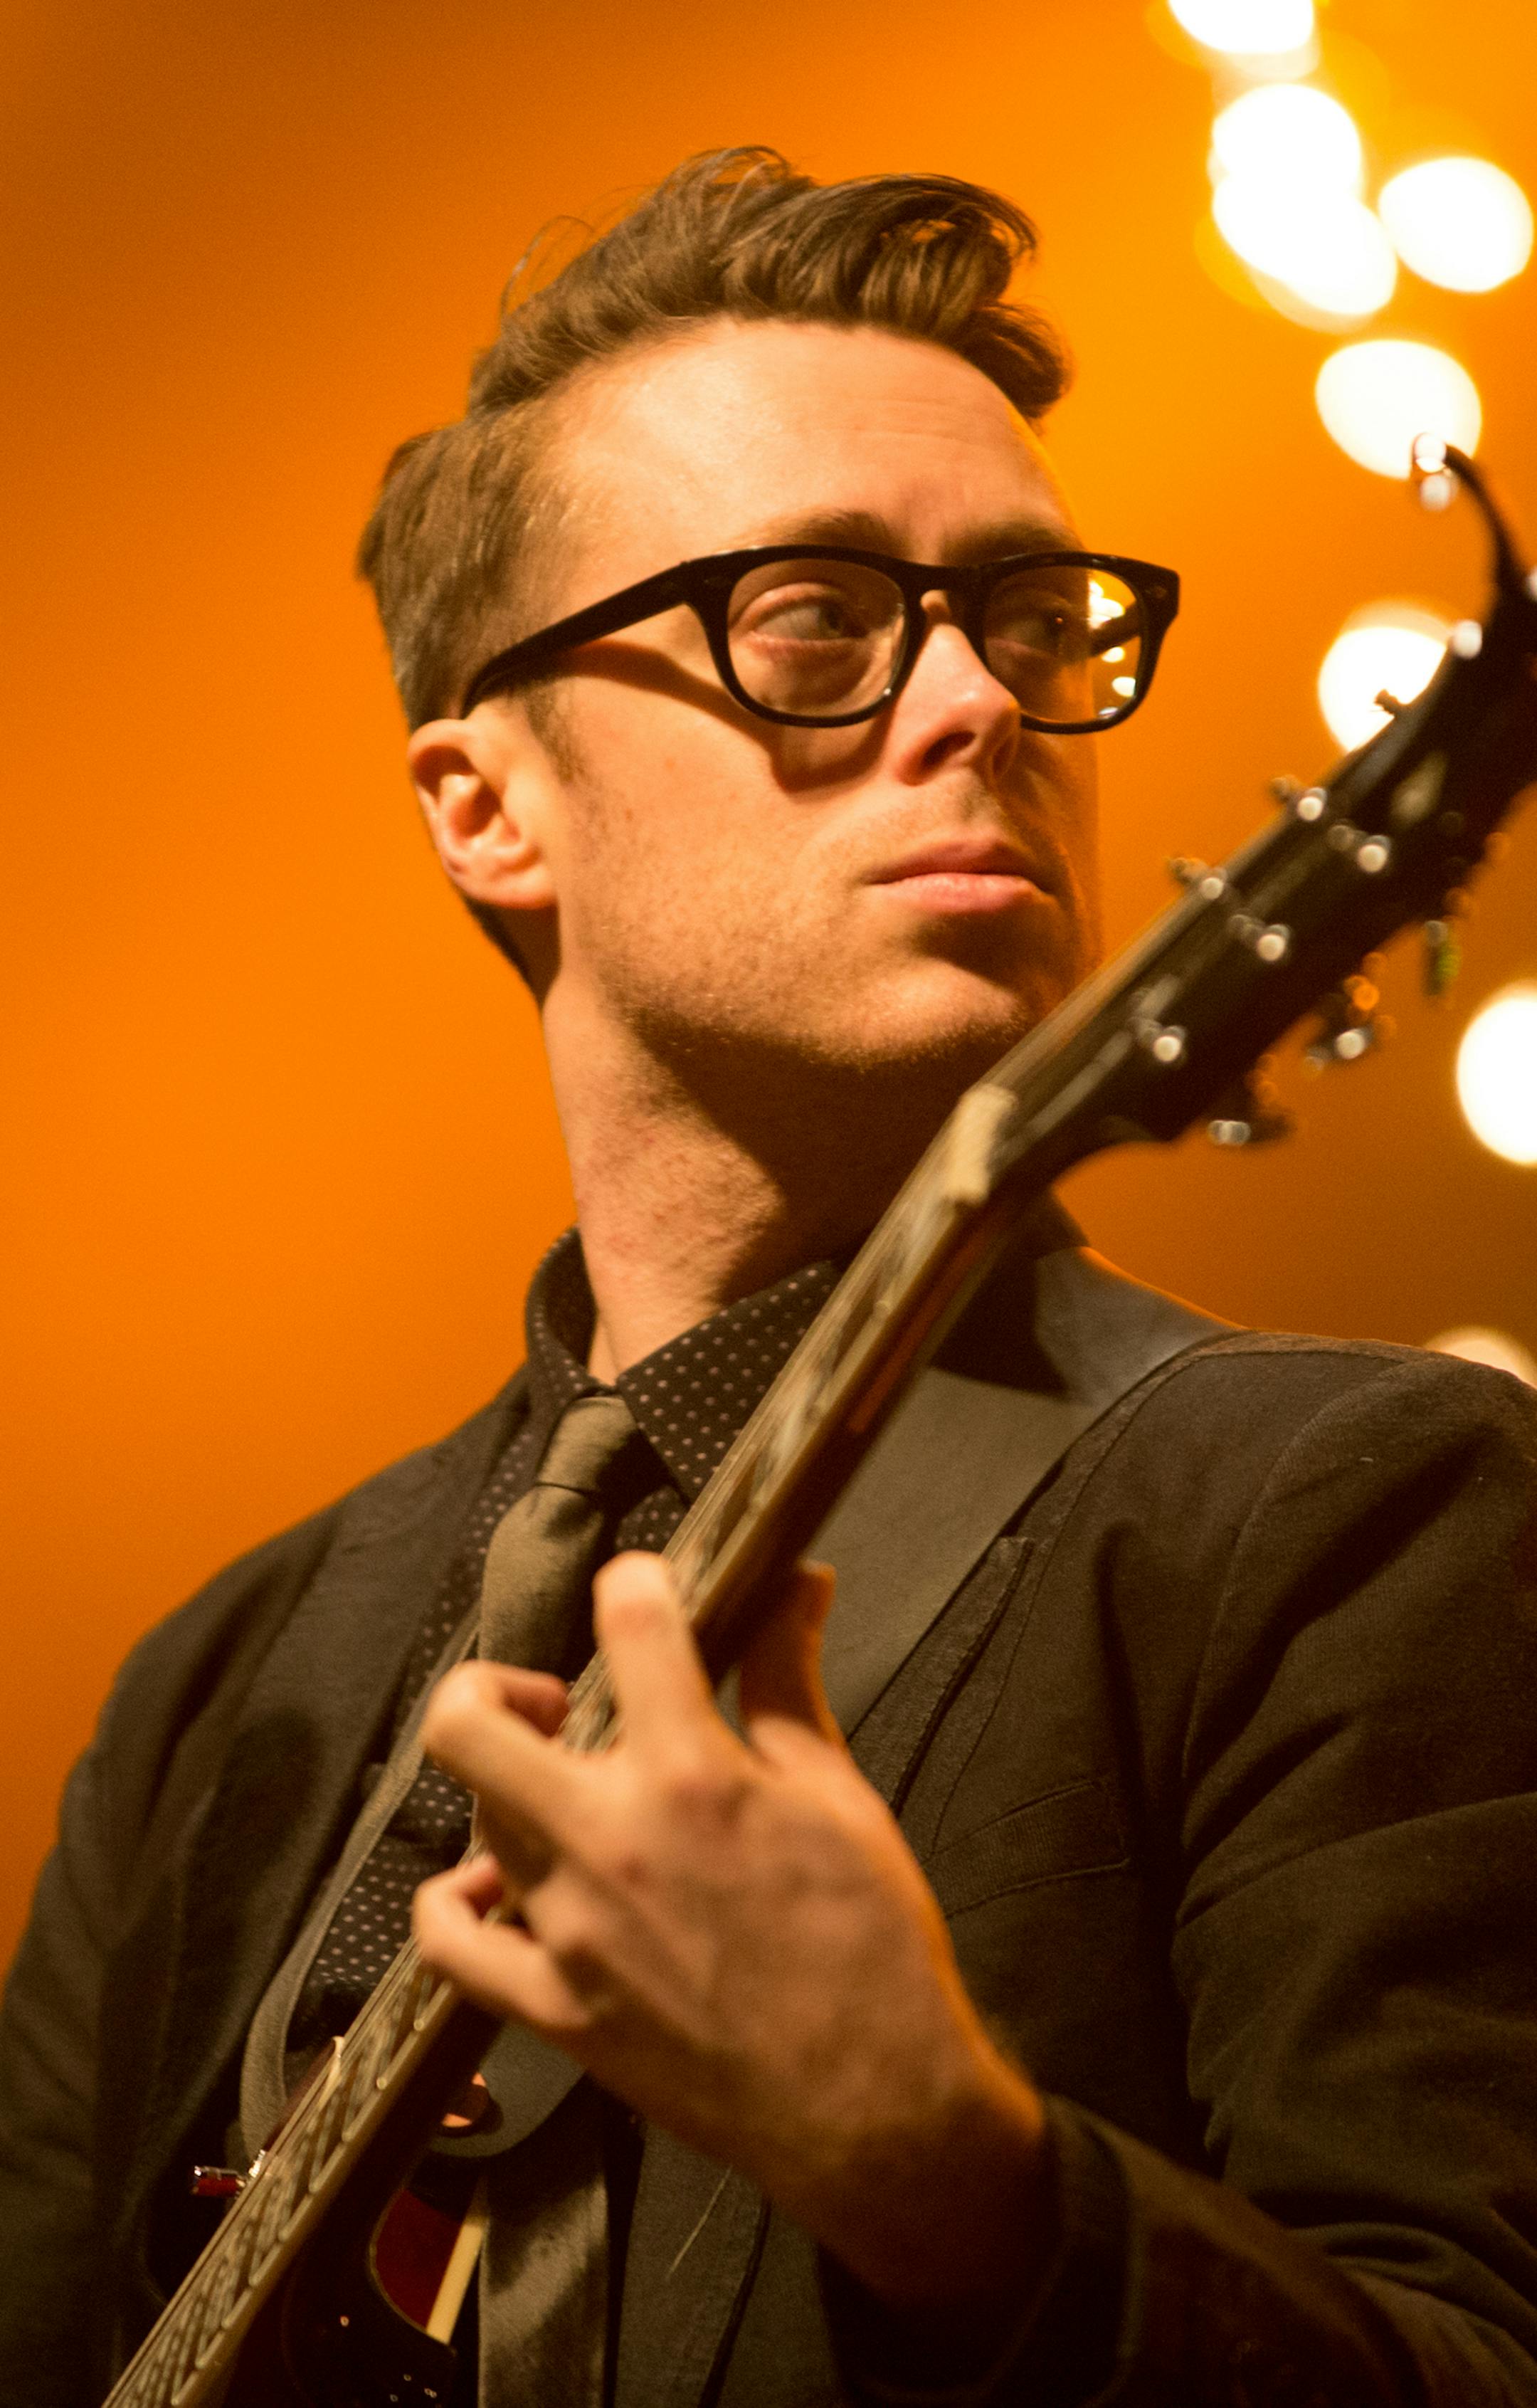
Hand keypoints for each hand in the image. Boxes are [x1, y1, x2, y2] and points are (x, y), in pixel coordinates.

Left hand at [414, 1552, 1052, 2308]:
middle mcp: (609, 1840)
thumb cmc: (872, 1945)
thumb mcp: (842, 1793)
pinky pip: (452, 1945)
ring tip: (565, 1793)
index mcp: (692, 1774)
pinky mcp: (554, 2009)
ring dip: (511, 1786)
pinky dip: (458, 1902)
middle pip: (467, 1725)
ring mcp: (568, 1930)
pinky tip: (499, 1886)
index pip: (628, 1623)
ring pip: (476, 1818)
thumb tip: (798, 1580)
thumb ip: (792, 1678)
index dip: (635, 1583)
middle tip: (554, 1704)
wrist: (874, 2109)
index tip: (647, 1592)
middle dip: (493, 1685)